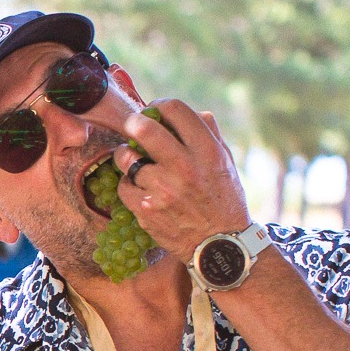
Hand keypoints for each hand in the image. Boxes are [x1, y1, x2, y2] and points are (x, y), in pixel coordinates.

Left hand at [110, 98, 250, 256]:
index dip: (160, 105)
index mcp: (208, 151)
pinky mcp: (146, 209)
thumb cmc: (224, 200)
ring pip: (127, 157)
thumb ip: (210, 135)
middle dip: (134, 122)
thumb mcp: (226, 163)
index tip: (154, 111)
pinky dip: (128, 184)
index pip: (176, 110)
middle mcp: (185, 167)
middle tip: (132, 126)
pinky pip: (123, 185)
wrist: (220, 245)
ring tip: (134, 160)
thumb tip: (196, 112)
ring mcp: (163, 189)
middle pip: (145, 129)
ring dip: (127, 155)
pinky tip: (139, 187)